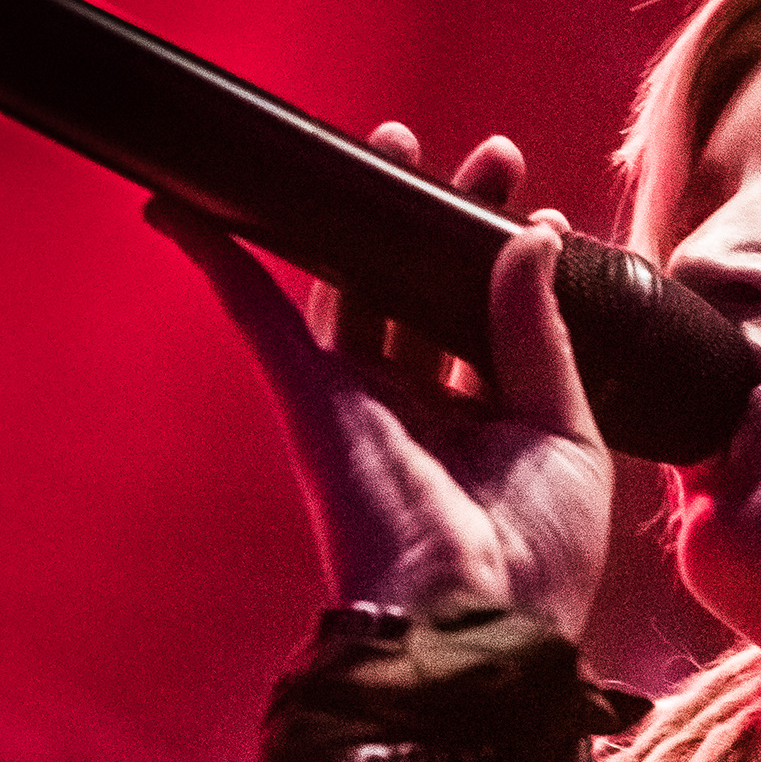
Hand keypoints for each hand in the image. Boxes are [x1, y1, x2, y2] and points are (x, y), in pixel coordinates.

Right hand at [148, 124, 613, 640]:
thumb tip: (530, 239)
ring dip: (365, 216)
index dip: (511, 264)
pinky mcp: (313, 403)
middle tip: (490, 158)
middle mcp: (421, 411)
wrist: (482, 620)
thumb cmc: (539, 557)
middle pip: (423, 295)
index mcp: (485, 425)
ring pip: (355, 291)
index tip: (543, 215)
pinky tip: (191, 213)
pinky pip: (256, 321)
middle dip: (449, 221)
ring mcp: (363, 404)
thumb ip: (539, 336)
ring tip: (398, 141)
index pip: (489, 324)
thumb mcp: (568, 435)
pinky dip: (220, 264)